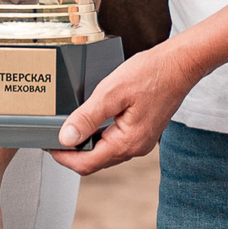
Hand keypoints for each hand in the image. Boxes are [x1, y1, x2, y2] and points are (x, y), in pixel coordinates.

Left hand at [53, 41, 197, 175]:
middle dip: (72, 152)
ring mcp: (140, 140)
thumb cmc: (151, 74)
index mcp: (128, 142)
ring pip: (105, 152)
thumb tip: (66, 138)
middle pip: (95, 161)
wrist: (180, 64)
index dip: (63, 158)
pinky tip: (90, 122)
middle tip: (52, 136)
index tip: (47, 145)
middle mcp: (136, 147)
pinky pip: (115, 141)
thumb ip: (86, 118)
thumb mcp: (111, 93)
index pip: (87, 164)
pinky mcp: (142, 131)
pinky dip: (98, 136)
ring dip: (85, 144)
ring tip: (67, 127)